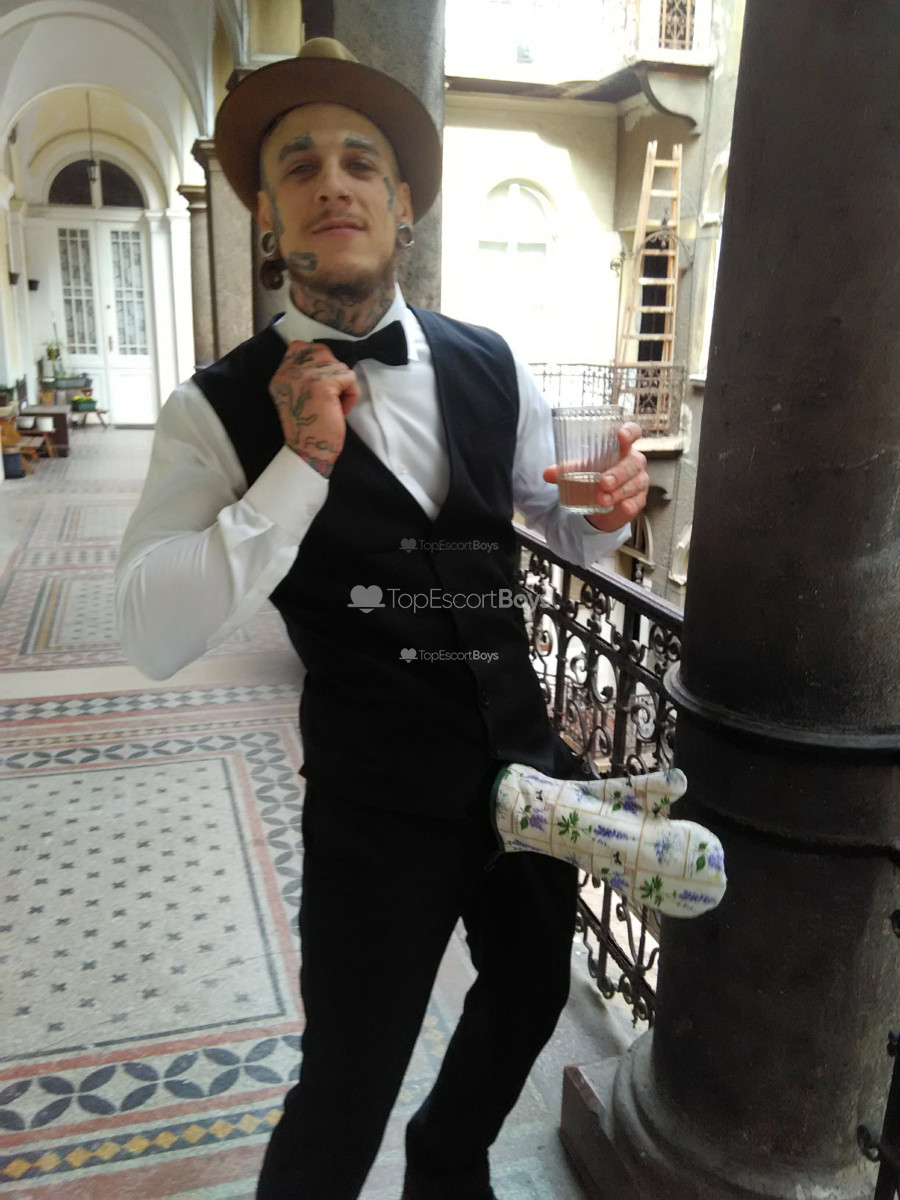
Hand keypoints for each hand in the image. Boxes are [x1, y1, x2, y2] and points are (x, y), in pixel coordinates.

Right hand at [269, 340, 360, 477]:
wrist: (309, 451)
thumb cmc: (310, 427)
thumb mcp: (297, 395)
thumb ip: (302, 374)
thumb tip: (327, 359)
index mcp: (281, 374)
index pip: (301, 346)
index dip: (318, 362)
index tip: (320, 387)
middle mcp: (289, 370)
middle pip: (323, 352)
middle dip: (333, 374)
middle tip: (328, 397)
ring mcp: (305, 374)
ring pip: (339, 366)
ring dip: (343, 387)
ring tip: (333, 406)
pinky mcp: (323, 383)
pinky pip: (350, 378)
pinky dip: (351, 396)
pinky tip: (340, 410)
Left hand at [543, 421, 648, 531]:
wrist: (599, 504)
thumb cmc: (593, 477)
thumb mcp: (579, 471)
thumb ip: (565, 470)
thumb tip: (547, 473)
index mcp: (621, 448)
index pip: (633, 433)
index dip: (630, 432)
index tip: (621, 435)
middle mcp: (633, 462)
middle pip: (633, 462)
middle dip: (619, 473)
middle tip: (603, 482)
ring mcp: (639, 480)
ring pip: (635, 483)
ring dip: (618, 492)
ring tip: (602, 499)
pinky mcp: (639, 499)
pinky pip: (638, 501)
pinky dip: (629, 505)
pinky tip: (622, 507)